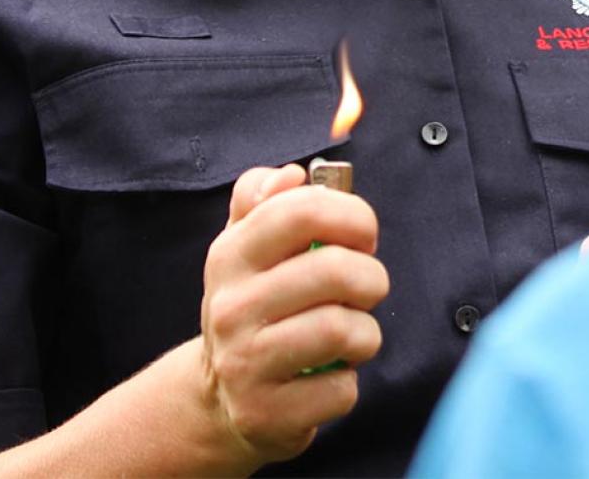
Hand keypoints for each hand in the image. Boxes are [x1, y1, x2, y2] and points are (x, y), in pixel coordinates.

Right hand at [198, 163, 389, 467]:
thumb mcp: (246, 243)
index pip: (303, 210)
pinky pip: (341, 389)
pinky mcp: (265, 415)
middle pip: (334, 270)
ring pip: (343, 329)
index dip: (353, 215)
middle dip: (371, 277)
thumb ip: (264, 196)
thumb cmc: (254, 303)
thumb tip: (291, 175)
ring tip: (352, 333)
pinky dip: (349, 381)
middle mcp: (230, 308)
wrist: (217, 398)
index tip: (364, 235)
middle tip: (366, 287)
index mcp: (231, 254)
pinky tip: (330, 375)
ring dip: (365, 332)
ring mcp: (244, 364)